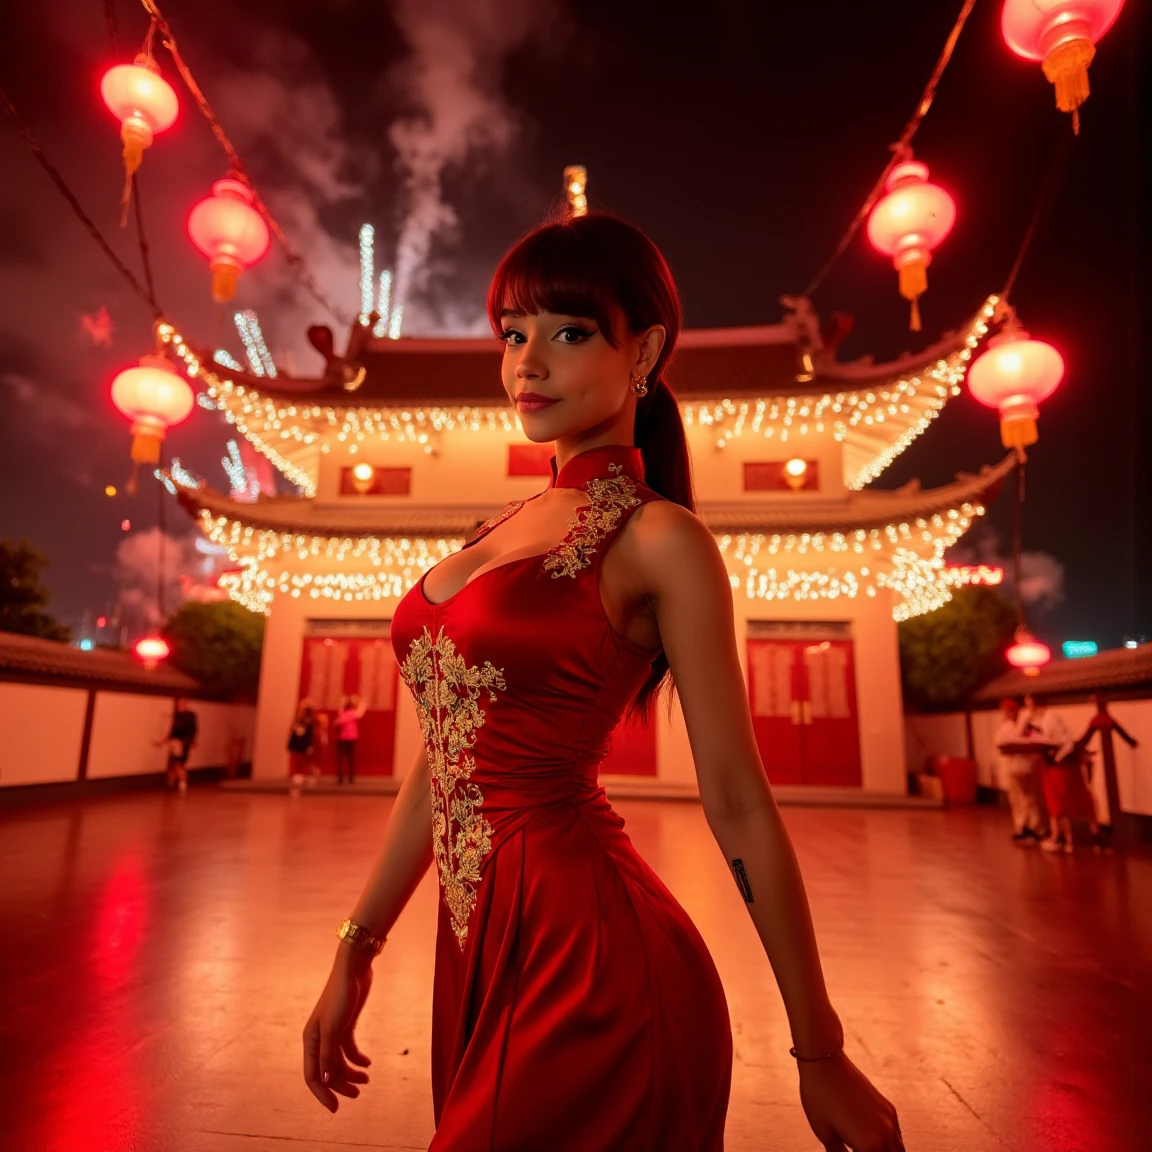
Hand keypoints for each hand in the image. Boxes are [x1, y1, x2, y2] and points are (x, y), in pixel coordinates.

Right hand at [302, 951, 372, 1111]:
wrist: (353, 969)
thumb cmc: (341, 996)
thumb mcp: (334, 1028)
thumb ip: (329, 1055)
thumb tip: (326, 1080)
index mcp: (310, 1040)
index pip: (313, 1075)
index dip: (322, 1094)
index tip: (335, 1109)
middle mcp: (319, 1038)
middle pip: (328, 1070)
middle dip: (341, 1085)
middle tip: (358, 1095)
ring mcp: (333, 1032)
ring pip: (340, 1061)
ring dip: (352, 1073)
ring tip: (367, 1079)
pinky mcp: (346, 1025)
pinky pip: (349, 1048)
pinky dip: (358, 1058)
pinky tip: (367, 1063)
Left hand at [798, 1052, 903, 1150]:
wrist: (825, 1063)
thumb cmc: (820, 1098)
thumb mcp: (825, 1134)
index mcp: (869, 1146)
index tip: (849, 1150)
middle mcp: (885, 1134)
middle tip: (856, 1149)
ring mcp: (890, 1120)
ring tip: (867, 1149)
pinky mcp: (889, 1109)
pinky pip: (898, 1137)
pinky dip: (891, 1146)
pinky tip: (876, 1144)